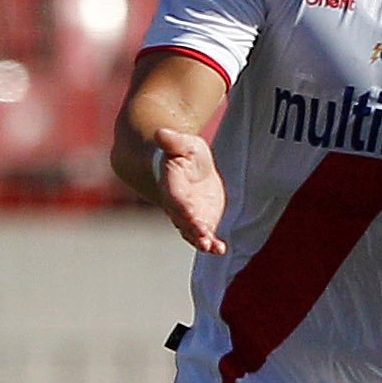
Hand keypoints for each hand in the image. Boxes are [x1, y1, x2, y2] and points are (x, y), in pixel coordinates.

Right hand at [153, 126, 227, 253]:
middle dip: (193, 228)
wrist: (188, 165)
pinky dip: (212, 244)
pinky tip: (220, 249)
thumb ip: (172, 141)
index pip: (176, 198)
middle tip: (203, 237)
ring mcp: (189, 215)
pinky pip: (205, 234)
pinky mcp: (202, 220)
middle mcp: (178, 205)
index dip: (183, 207)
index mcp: (171, 185)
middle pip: (183, 219)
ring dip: (201, 240)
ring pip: (192, 231)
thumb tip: (161, 133)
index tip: (191, 215)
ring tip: (210, 247)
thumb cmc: (183, 151)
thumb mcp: (182, 142)